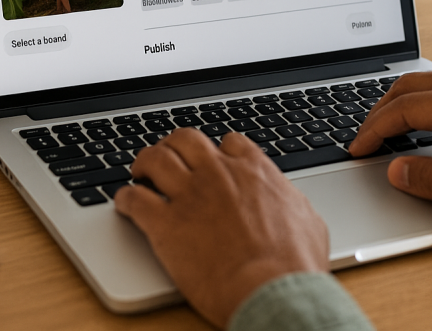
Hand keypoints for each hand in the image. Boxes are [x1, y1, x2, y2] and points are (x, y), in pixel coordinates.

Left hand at [114, 128, 327, 327]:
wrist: (272, 291)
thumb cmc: (295, 264)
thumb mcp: (308, 221)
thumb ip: (290, 202)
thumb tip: (290, 204)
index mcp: (254, 171)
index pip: (230, 142)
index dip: (218, 150)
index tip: (213, 160)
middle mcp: (219, 174)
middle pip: (186, 139)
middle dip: (174, 145)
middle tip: (168, 157)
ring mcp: (190, 196)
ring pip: (155, 158)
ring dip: (144, 162)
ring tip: (139, 172)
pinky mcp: (165, 224)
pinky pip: (134, 199)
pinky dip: (124, 198)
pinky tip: (123, 203)